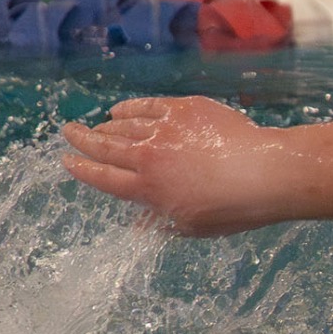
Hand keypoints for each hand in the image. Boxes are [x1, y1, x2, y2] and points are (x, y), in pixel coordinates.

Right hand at [61, 96, 279, 235]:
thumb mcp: (193, 227)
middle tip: (68, 132)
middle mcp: (148, 158)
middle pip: (103, 147)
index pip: (102, 178)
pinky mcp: (182, 109)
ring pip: (123, 125)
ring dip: (106, 126)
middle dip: (82, 139)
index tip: (66, 160)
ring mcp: (163, 130)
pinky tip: (121, 110)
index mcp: (148, 190)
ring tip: (98, 125)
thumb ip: (161, 224)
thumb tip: (139, 227)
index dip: (80, 169)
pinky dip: (130, 108)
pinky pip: (146, 106)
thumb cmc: (235, 207)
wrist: (266, 172)